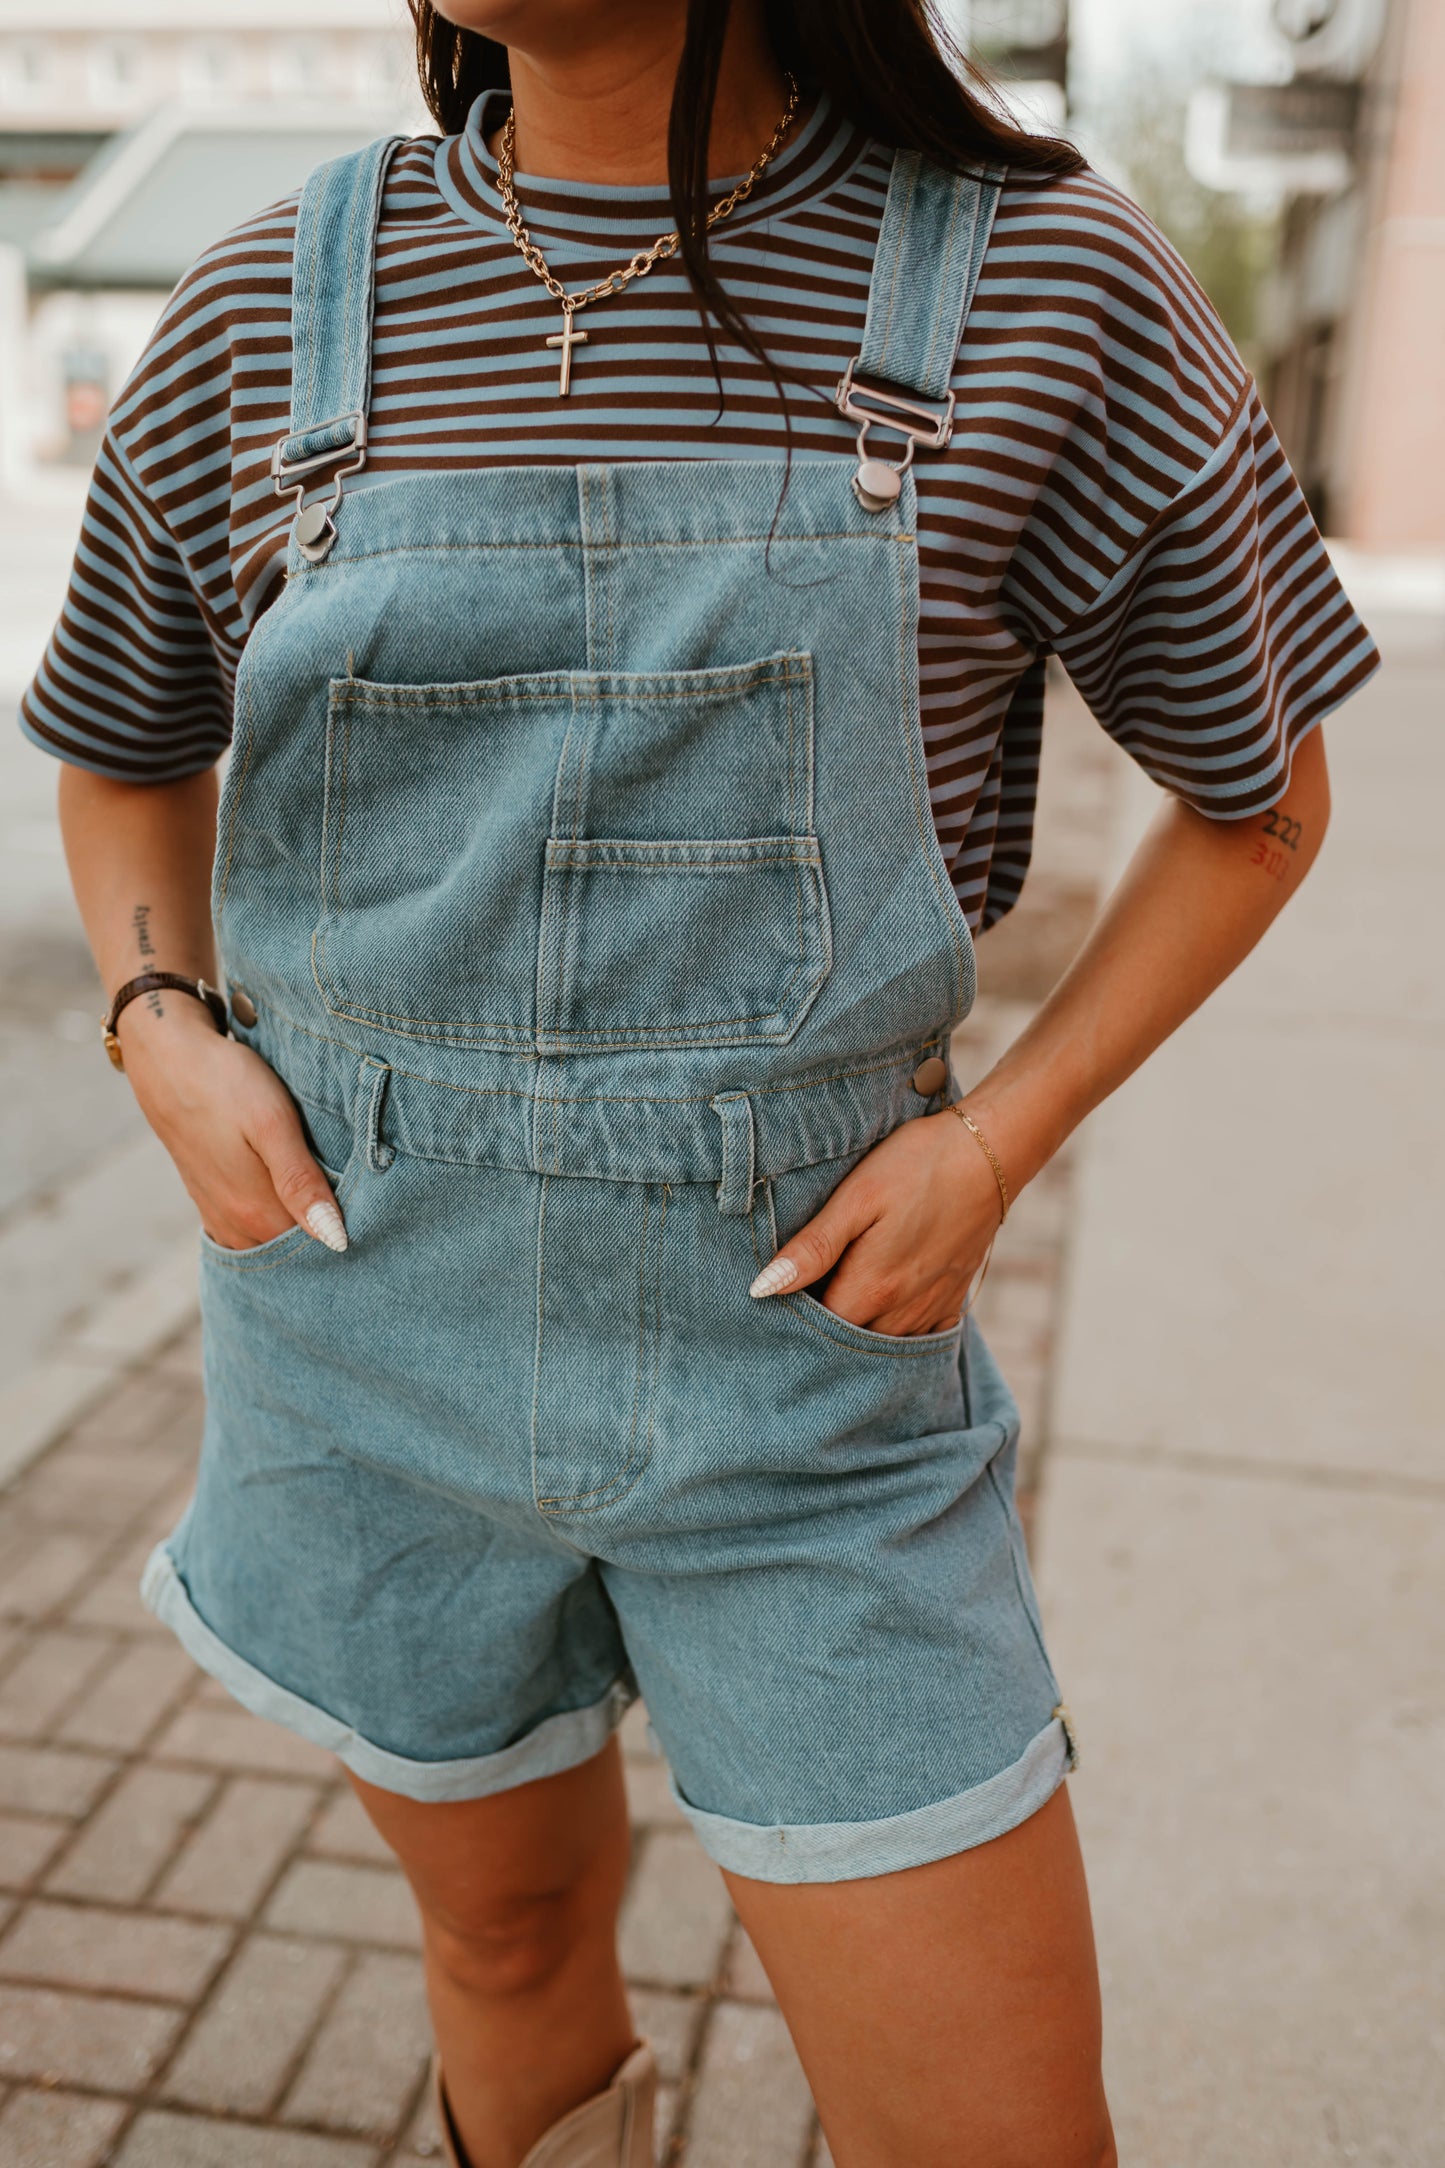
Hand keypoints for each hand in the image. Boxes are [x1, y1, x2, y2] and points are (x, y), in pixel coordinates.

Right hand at [118, 997, 346, 1252]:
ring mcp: (218, 1214)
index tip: (379, 1213)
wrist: (166, 1057)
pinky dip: (274, 1220)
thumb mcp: (272, 1124)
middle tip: (364, 1205)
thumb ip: (301, 1183)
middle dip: (328, 1234)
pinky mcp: (209, 1197)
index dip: (351, 1233)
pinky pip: (250, 1227)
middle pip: (294, 1249)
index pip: (319, 1249)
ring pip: (271, 1240)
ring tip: (330, 1198)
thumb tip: (336, 1240)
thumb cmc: (226, 1083)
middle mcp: (235, 1225)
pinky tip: (292, 1196)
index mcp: (255, 1214)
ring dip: (300, 1228)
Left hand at [750, 1109, 1004, 1334]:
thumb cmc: (917, 1165)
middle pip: (851, 1343)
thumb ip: (813, 1248)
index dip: (794, 1318)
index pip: (819, 1329)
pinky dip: (899, 1335)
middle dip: (825, 1332)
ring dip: (859, 1332)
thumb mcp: (857, 1197)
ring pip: (885, 1344)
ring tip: (836, 1301)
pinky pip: (922, 1337)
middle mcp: (903, 1310)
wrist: (990, 1152)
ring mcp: (932, 1306)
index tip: (777, 1300)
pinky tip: (882, 1313)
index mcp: (873, 1288)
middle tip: (800, 1304)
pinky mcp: (954, 1296)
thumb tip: (763, 1290)